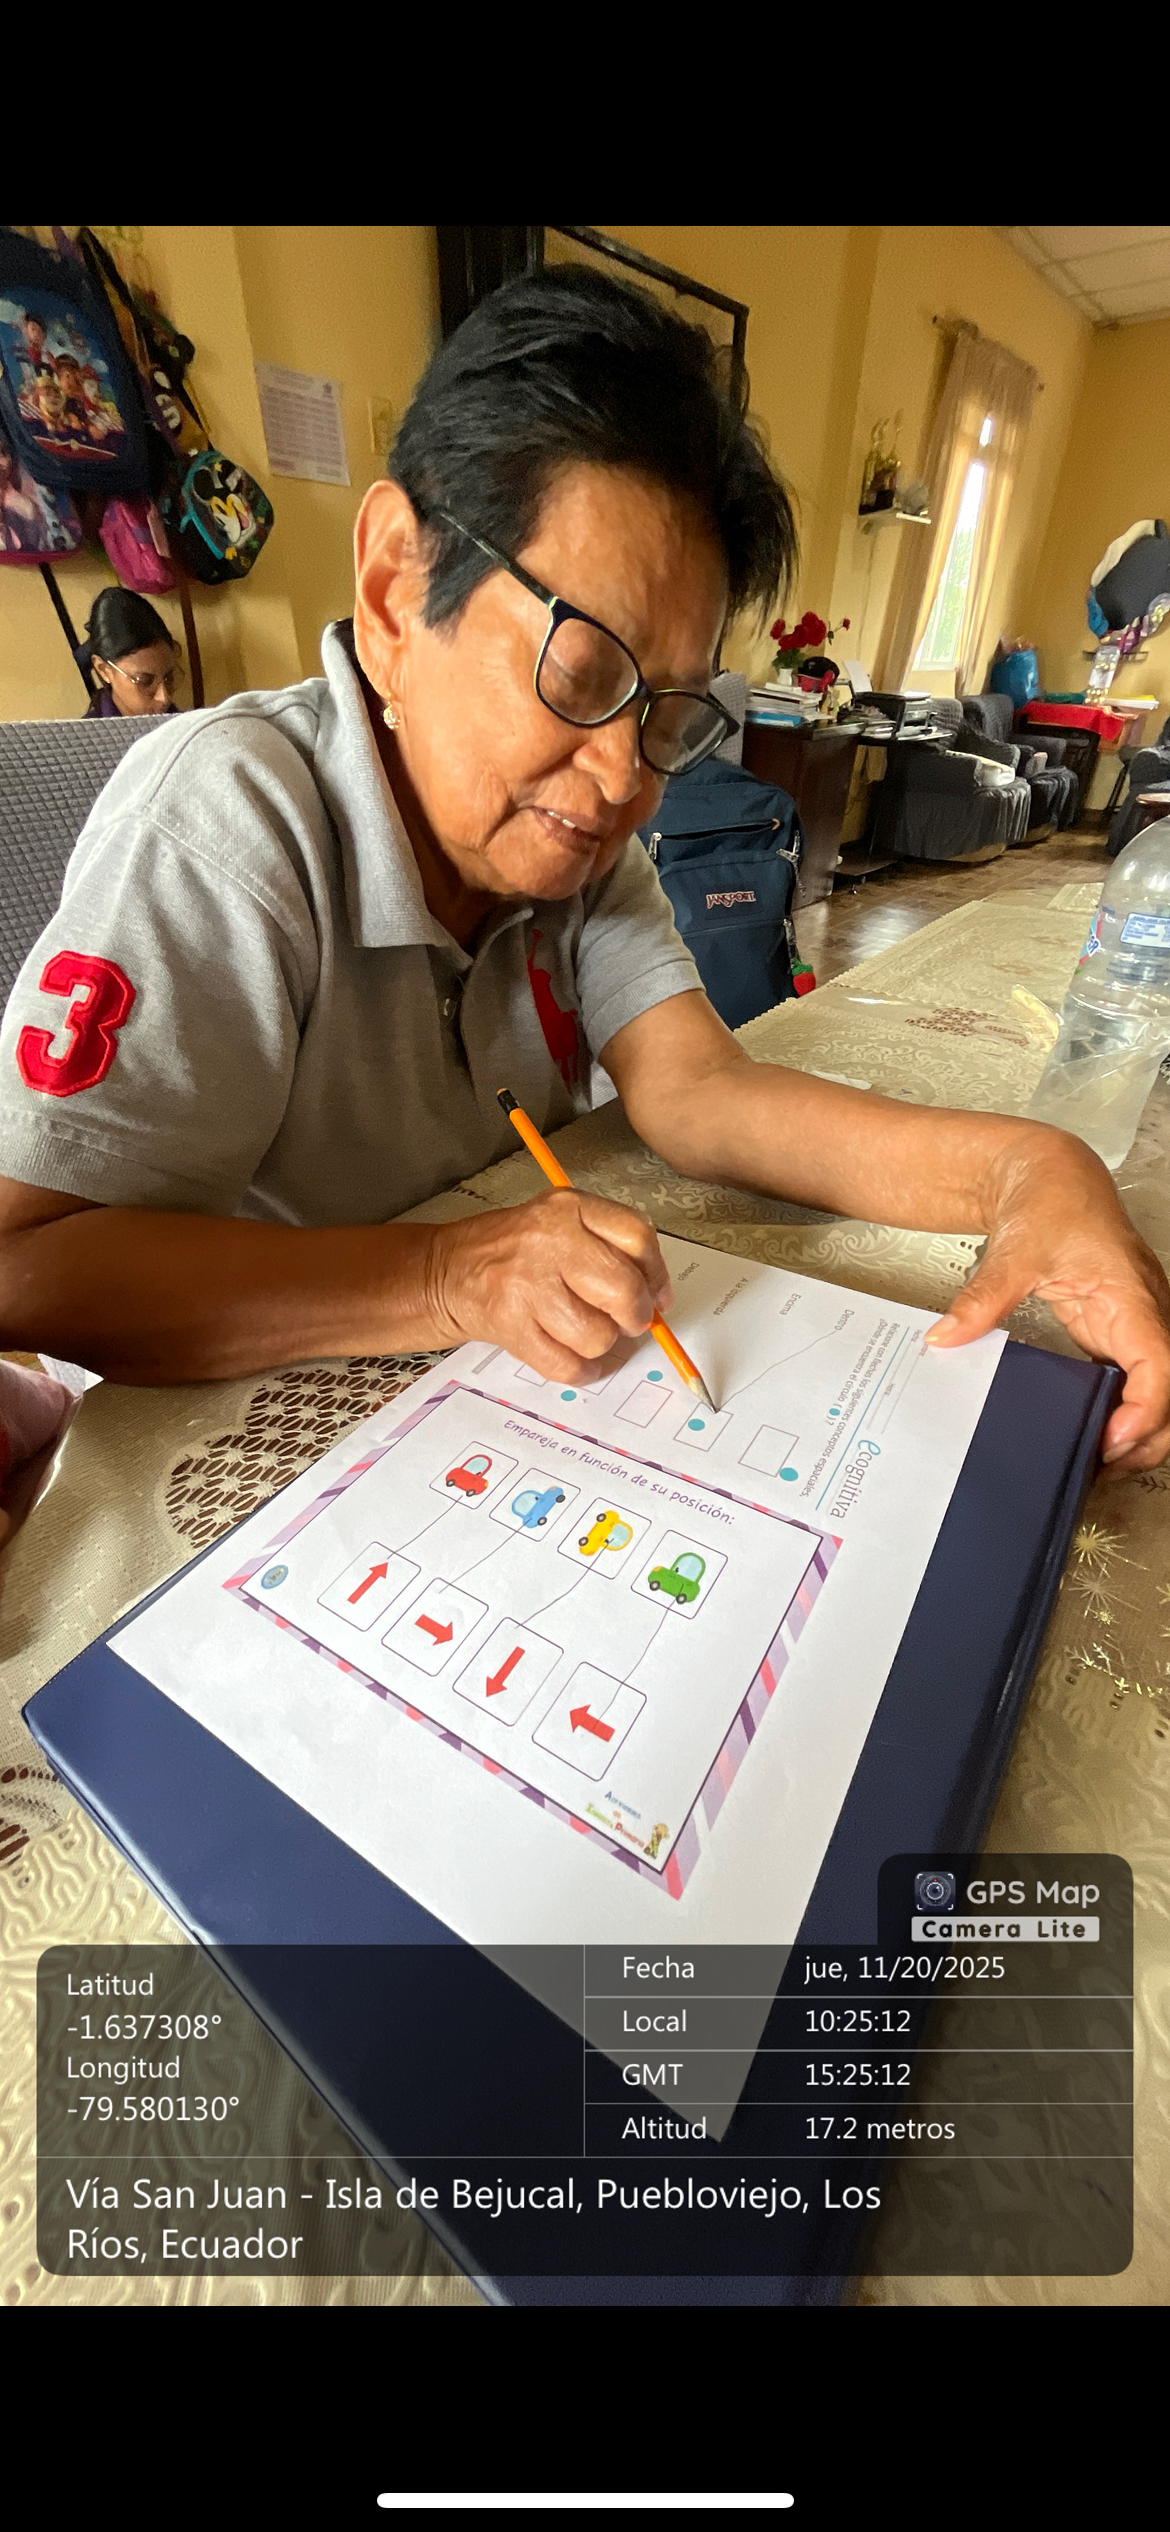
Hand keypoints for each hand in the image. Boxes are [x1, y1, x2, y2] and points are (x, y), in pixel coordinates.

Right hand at [425, 1190, 672, 1382]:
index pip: (637, 1237)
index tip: (657, 1295)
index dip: (657, 1274)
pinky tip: (578, 1359)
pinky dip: (582, 1371)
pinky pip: (567, 1365)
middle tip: (627, 1322)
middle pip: (623, 1291)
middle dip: (636, 1317)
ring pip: (598, 1335)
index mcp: (569, 1208)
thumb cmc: (515, 1249)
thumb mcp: (561, 1222)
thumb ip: (612, 1247)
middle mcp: (549, 1241)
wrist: (447, 1271)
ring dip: (603, 1345)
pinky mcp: (511, 1326)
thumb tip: (659, 1298)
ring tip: (588, 1332)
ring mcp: (527, 1285)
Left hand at [926, 1129, 1169, 1471]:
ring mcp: (1135, 1324)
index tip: (1112, 1439)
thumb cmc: (1050, 1202)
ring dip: (1139, 1428)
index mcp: (1131, 1296)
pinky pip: (1137, 1378)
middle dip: (1147, 1435)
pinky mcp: (1118, 1330)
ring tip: (1095, 1461)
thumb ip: (983, 1299)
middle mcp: (1145, 1313)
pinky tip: (1093, 1432)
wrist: (1053, 1174)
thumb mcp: (1013, 1251)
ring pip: (1160, 1388)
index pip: (1161, 1364)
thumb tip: (947, 1337)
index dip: (1146, 1409)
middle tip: (1099, 1466)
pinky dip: (1124, 1410)